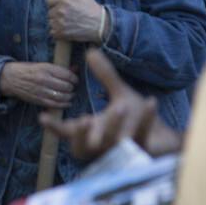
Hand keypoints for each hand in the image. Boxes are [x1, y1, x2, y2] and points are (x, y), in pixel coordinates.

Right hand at [0, 60, 77, 110]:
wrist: (10, 78)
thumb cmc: (28, 70)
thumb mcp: (43, 65)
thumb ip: (59, 68)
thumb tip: (76, 69)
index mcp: (46, 68)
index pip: (67, 75)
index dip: (74, 79)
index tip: (75, 80)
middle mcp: (44, 79)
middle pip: (66, 86)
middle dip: (72, 88)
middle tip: (73, 88)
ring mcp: (41, 90)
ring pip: (62, 96)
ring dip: (70, 97)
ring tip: (71, 95)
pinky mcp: (38, 100)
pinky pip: (55, 104)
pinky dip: (64, 105)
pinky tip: (68, 103)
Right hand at [39, 47, 157, 158]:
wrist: (163, 137)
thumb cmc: (134, 118)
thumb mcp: (119, 94)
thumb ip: (105, 76)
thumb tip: (90, 52)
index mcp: (94, 132)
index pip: (68, 133)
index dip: (55, 128)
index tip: (43, 117)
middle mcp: (103, 145)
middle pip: (83, 149)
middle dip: (81, 136)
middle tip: (83, 118)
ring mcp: (122, 152)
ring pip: (112, 144)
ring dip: (114, 126)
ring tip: (121, 106)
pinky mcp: (143, 152)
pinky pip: (143, 136)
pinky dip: (147, 119)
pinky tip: (152, 102)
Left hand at [47, 0, 105, 43]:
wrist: (99, 24)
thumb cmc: (92, 8)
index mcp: (64, 0)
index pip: (49, 1)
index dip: (54, 4)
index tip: (58, 7)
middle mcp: (60, 11)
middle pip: (50, 12)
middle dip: (56, 14)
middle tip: (64, 16)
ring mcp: (60, 23)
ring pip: (51, 22)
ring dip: (56, 23)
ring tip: (65, 23)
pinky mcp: (61, 33)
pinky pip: (52, 32)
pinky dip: (57, 32)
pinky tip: (64, 30)